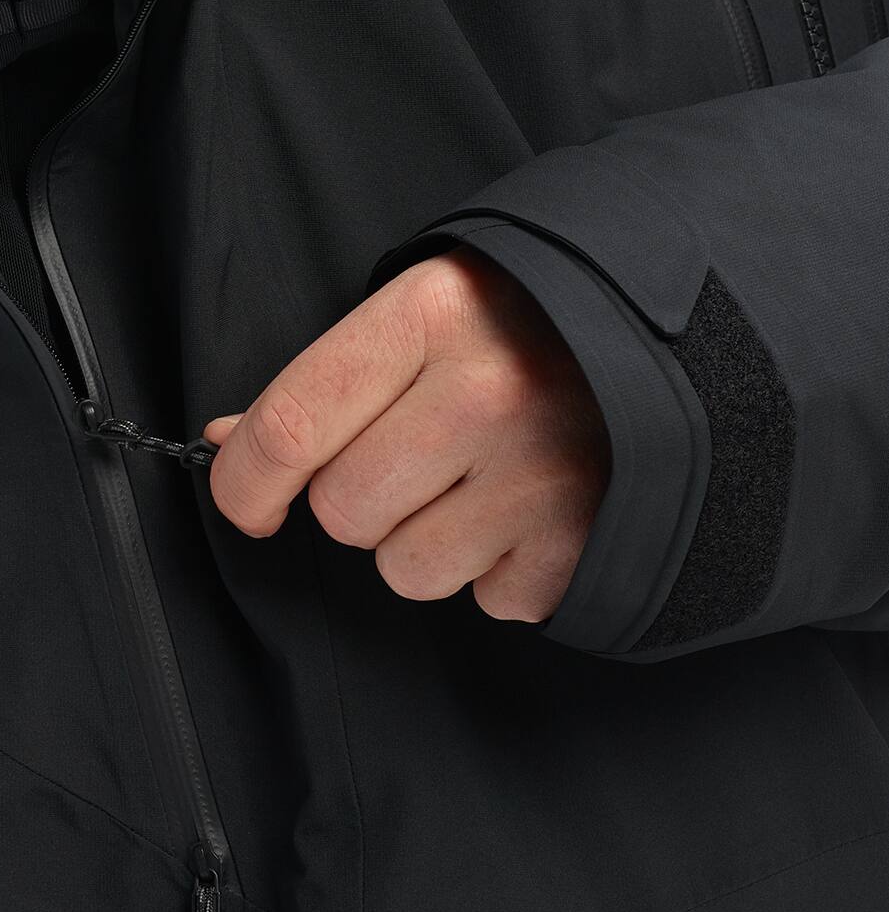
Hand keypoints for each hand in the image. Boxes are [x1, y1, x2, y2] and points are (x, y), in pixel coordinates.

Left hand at [202, 247, 609, 622]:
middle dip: (357, 499)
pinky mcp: (586, 545)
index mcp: (432, 316)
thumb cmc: (531, 325)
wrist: (680, 341)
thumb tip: (230, 445)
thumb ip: (328, 380)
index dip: (245, 480)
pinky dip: (499, 567)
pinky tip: (531, 509)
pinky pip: (488, 600)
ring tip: (481, 480)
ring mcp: (543, 475)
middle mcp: (488, 394)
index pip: (293, 423)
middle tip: (414, 457)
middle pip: (343, 508)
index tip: (244, 501)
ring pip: (405, 569)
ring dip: (425, 541)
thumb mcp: (427, 311)